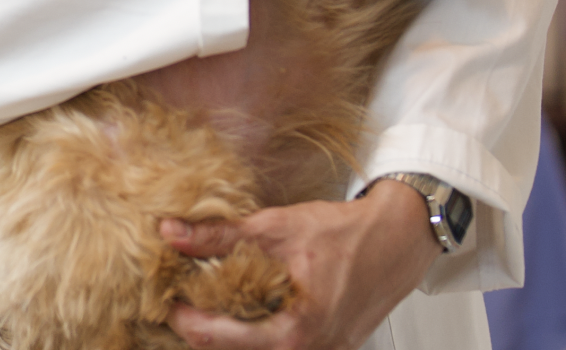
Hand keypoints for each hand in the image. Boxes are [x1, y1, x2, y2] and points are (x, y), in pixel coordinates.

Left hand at [159, 179, 438, 348]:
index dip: (186, 320)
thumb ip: (221, 236)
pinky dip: (259, 332)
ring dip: (232, 334)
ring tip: (209, 305)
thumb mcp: (276, 228)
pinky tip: (246, 310)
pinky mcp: (331, 347)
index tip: (166, 301)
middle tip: (181, 303)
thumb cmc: (349, 235)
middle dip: (205, 330)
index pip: (221, 340)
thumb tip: (172, 234)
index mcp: (296, 332)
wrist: (399, 238)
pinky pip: (285, 347)